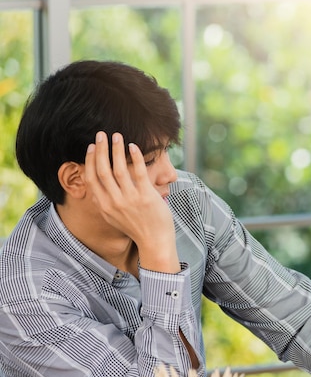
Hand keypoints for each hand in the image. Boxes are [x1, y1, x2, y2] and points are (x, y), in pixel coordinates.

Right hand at [84, 131, 178, 272]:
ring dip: (116, 149)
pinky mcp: (145, 196)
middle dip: (101, 150)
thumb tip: (97, 189)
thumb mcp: (114, 217)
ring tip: (117, 135)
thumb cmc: (137, 228)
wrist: (155, 242)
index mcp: (104, 206)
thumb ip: (106, 203)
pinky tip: (133, 146)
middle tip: (101, 134)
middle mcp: (114, 202)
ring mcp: (130, 199)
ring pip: (118, 168)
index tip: (92, 147)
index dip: (90, 161)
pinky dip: (134, 157)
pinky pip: (138, 171)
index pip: (92, 179)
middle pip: (102, 170)